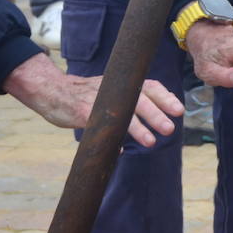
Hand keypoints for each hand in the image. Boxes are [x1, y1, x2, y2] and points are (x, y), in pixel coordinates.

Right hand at [2, 53, 183, 146]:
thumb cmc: (87, 94)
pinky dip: (112, 138)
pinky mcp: (83, 112)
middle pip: (141, 100)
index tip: (180, 110)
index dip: (166, 98)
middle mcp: (114, 89)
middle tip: (170, 128)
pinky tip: (121, 149)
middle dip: (157, 114)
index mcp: (123, 83)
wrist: (53, 91)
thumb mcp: (111, 92)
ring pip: (124, 114)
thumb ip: (131, 104)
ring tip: (152, 141)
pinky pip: (101, 126)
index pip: (150, 87)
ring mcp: (99, 100)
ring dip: (139, 128)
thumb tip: (154, 122)